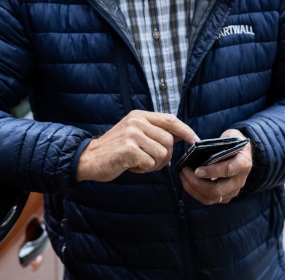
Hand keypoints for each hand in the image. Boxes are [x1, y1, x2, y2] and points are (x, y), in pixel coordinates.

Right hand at [76, 110, 198, 181]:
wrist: (89, 158)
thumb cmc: (114, 149)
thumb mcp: (134, 132)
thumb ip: (154, 131)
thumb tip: (181, 134)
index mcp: (139, 115)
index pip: (170, 119)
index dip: (186, 130)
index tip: (195, 141)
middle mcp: (136, 121)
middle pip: (169, 140)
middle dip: (165, 156)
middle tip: (150, 161)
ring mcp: (132, 134)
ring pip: (162, 153)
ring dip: (154, 164)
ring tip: (138, 162)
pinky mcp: (129, 149)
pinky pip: (150, 163)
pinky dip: (144, 169)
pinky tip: (131, 166)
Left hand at [179, 129, 252, 204]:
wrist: (242, 152)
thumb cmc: (234, 143)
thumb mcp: (230, 137)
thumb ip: (219, 144)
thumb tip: (201, 150)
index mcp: (243, 164)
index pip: (228, 170)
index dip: (212, 171)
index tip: (197, 170)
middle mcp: (239, 181)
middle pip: (217, 190)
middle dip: (197, 183)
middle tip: (185, 170)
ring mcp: (233, 191)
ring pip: (212, 197)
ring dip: (193, 188)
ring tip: (183, 175)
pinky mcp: (225, 196)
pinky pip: (209, 199)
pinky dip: (195, 192)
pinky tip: (186, 181)